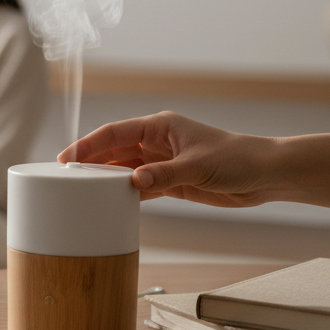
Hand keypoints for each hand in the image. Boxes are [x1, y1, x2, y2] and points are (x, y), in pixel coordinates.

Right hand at [60, 111, 273, 207]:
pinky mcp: (171, 181)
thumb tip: (134, 181)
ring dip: (106, 179)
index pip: (115, 133)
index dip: (89, 144)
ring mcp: (163, 162)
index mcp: (160, 127)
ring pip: (125, 169)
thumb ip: (164, 174)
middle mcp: (157, 142)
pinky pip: (140, 187)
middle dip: (91, 162)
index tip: (68, 158)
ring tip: (82, 191)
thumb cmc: (237, 159)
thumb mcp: (198, 166)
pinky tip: (110, 202)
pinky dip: (125, 194)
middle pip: (115, 150)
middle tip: (64, 177)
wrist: (265, 175)